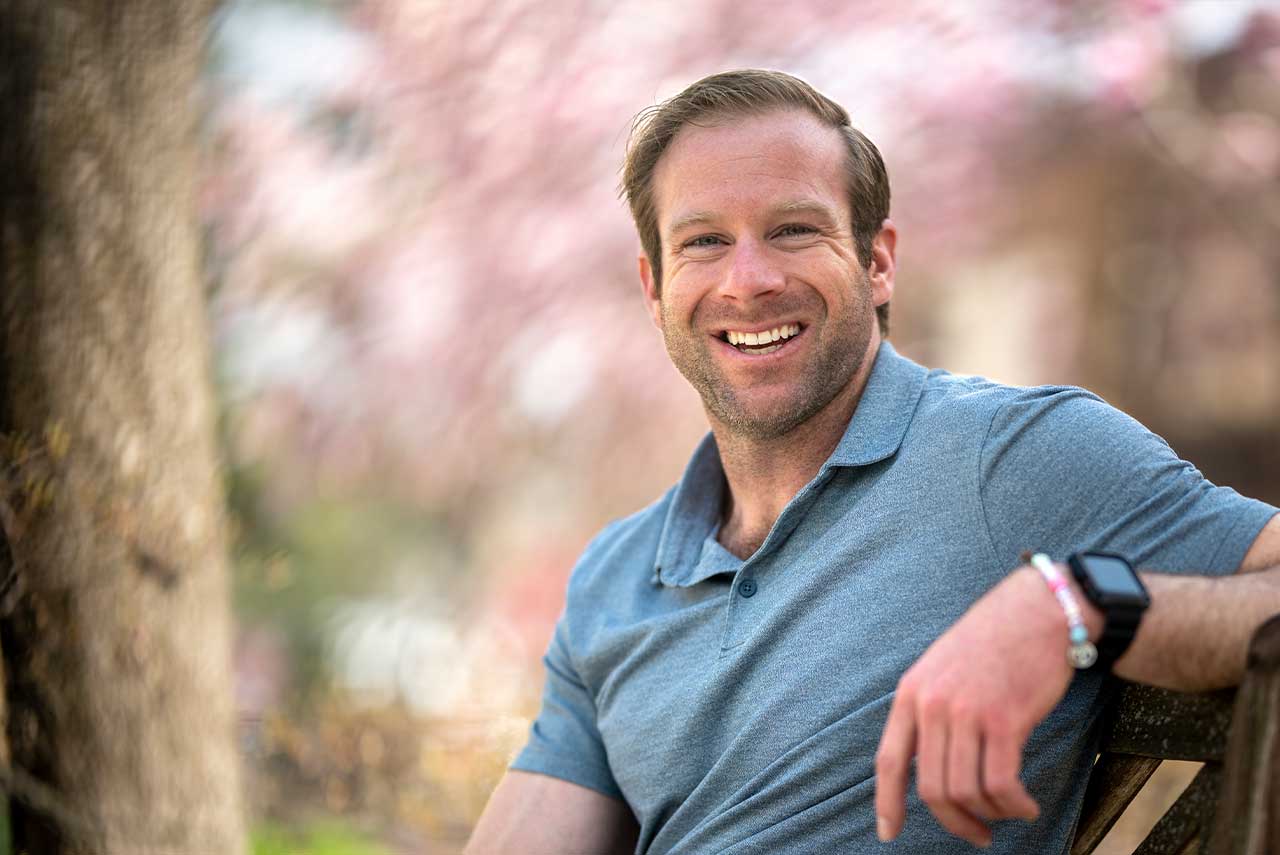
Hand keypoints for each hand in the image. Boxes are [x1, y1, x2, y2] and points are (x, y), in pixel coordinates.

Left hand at [874, 565, 1090, 846]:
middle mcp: (933, 705)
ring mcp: (967, 713)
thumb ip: (927, 710)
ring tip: (1008, 814)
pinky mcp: (1005, 720)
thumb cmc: (991, 641)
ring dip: (990, 815)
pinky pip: (1001, 784)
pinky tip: (1025, 805)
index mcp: (910, 693)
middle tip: (978, 835)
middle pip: (932, 788)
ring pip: (967, 791)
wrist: (1035, 612)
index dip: (887, 803)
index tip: (888, 834)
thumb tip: (923, 763)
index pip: (888, 761)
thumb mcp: (940, 667)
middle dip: (955, 822)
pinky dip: (1013, 805)